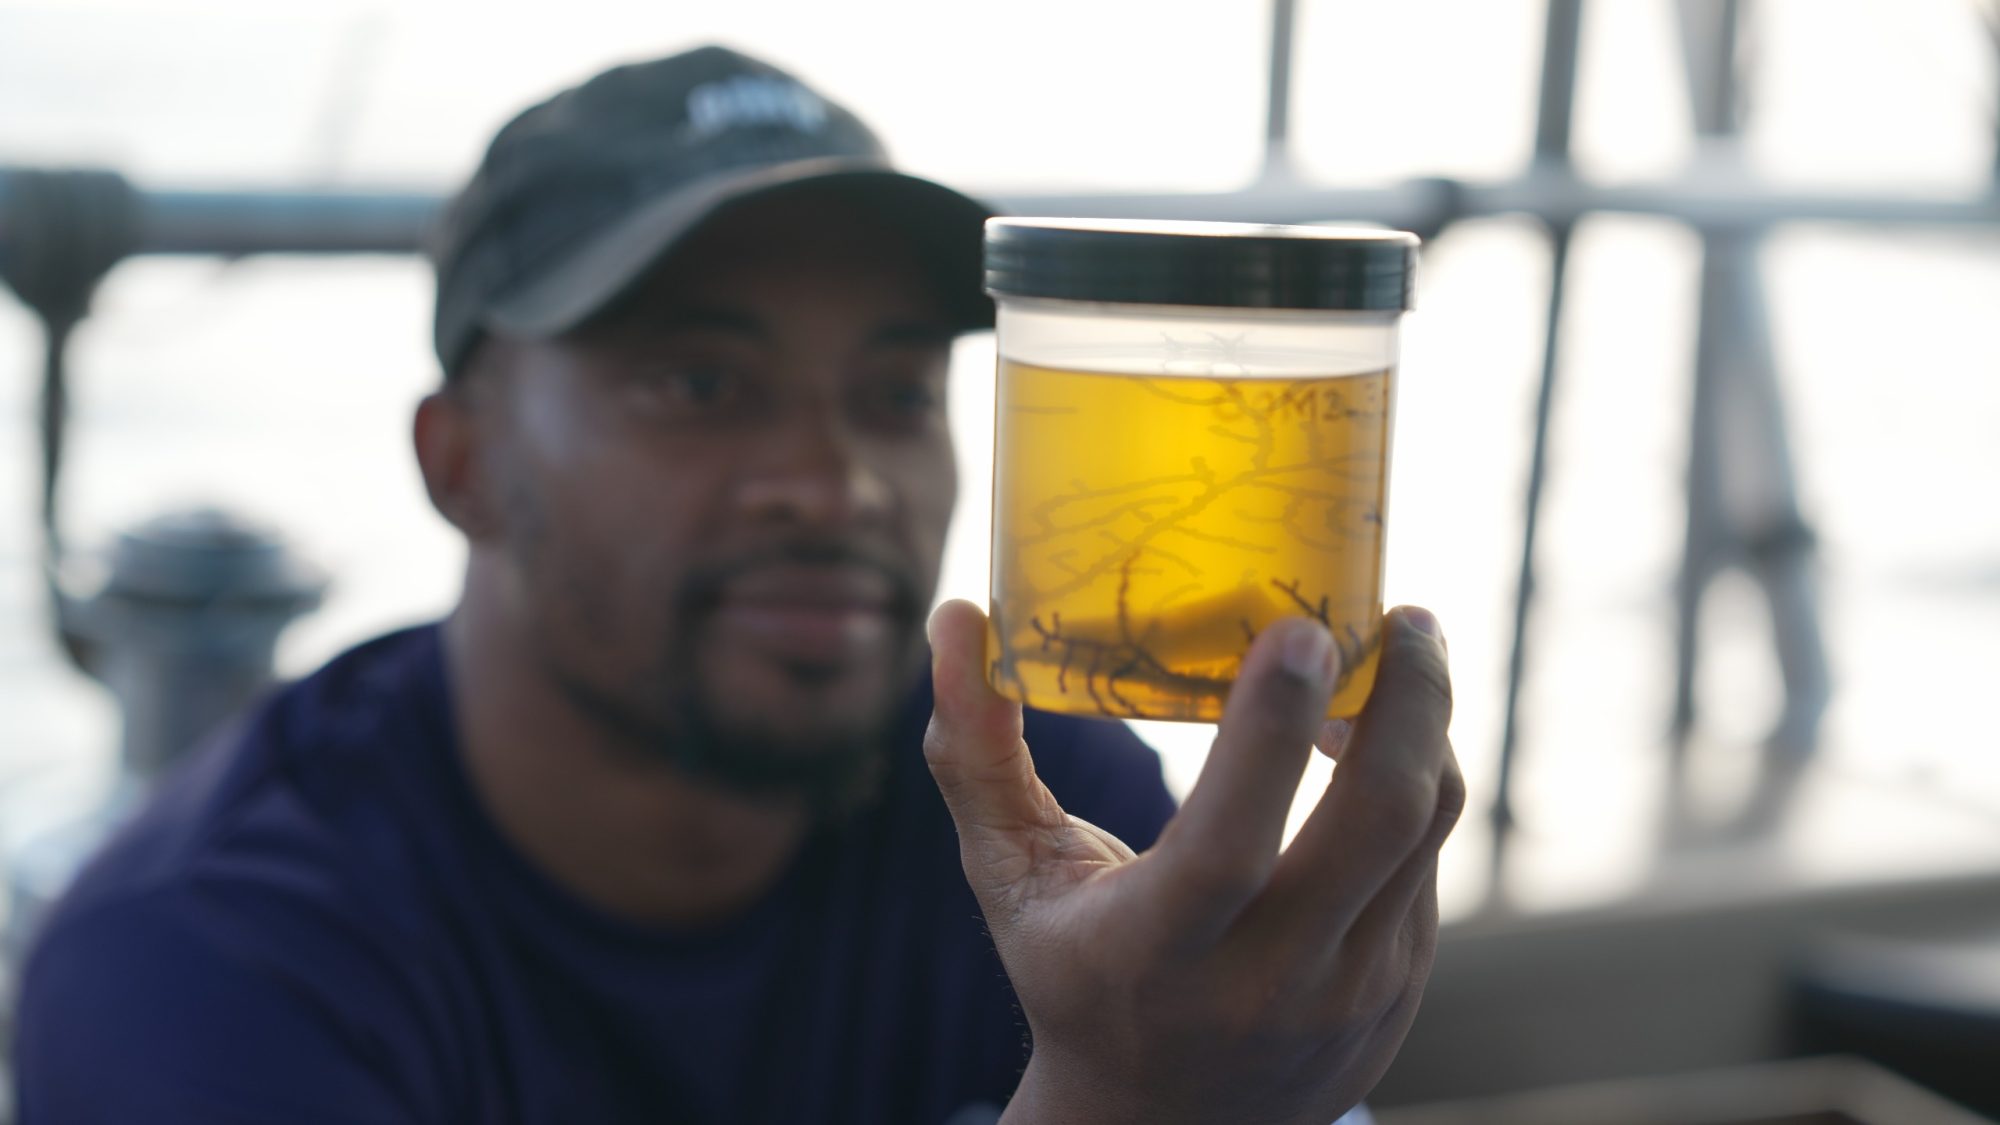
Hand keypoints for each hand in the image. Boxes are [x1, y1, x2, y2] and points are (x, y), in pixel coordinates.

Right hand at [923, 601, 1461, 1124]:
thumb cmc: (1072, 973)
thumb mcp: (1011, 878)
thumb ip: (977, 755)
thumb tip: (955, 618)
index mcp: (1160, 952)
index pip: (1231, 845)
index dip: (1270, 732)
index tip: (1298, 627)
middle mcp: (1269, 980)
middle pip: (1377, 821)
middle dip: (1404, 699)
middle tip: (1394, 610)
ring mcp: (1350, 990)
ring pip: (1422, 827)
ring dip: (1420, 722)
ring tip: (1390, 648)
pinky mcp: (1401, 985)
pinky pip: (1427, 857)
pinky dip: (1410, 777)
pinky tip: (1370, 735)